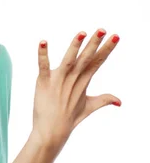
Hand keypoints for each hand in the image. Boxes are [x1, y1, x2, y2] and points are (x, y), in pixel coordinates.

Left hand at [31, 28, 120, 151]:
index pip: (97, 62)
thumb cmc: (69, 119)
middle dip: (94, 44)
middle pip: (85, 59)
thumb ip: (104, 100)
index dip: (107, 49)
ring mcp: (58, 81)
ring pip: (68, 61)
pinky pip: (43, 66)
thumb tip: (120, 101)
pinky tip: (43, 42)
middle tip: (103, 29)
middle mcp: (73, 80)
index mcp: (84, 82)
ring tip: (81, 33)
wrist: (52, 133)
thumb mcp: (89, 107)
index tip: (116, 36)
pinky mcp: (44, 83)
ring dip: (74, 47)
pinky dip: (42, 54)